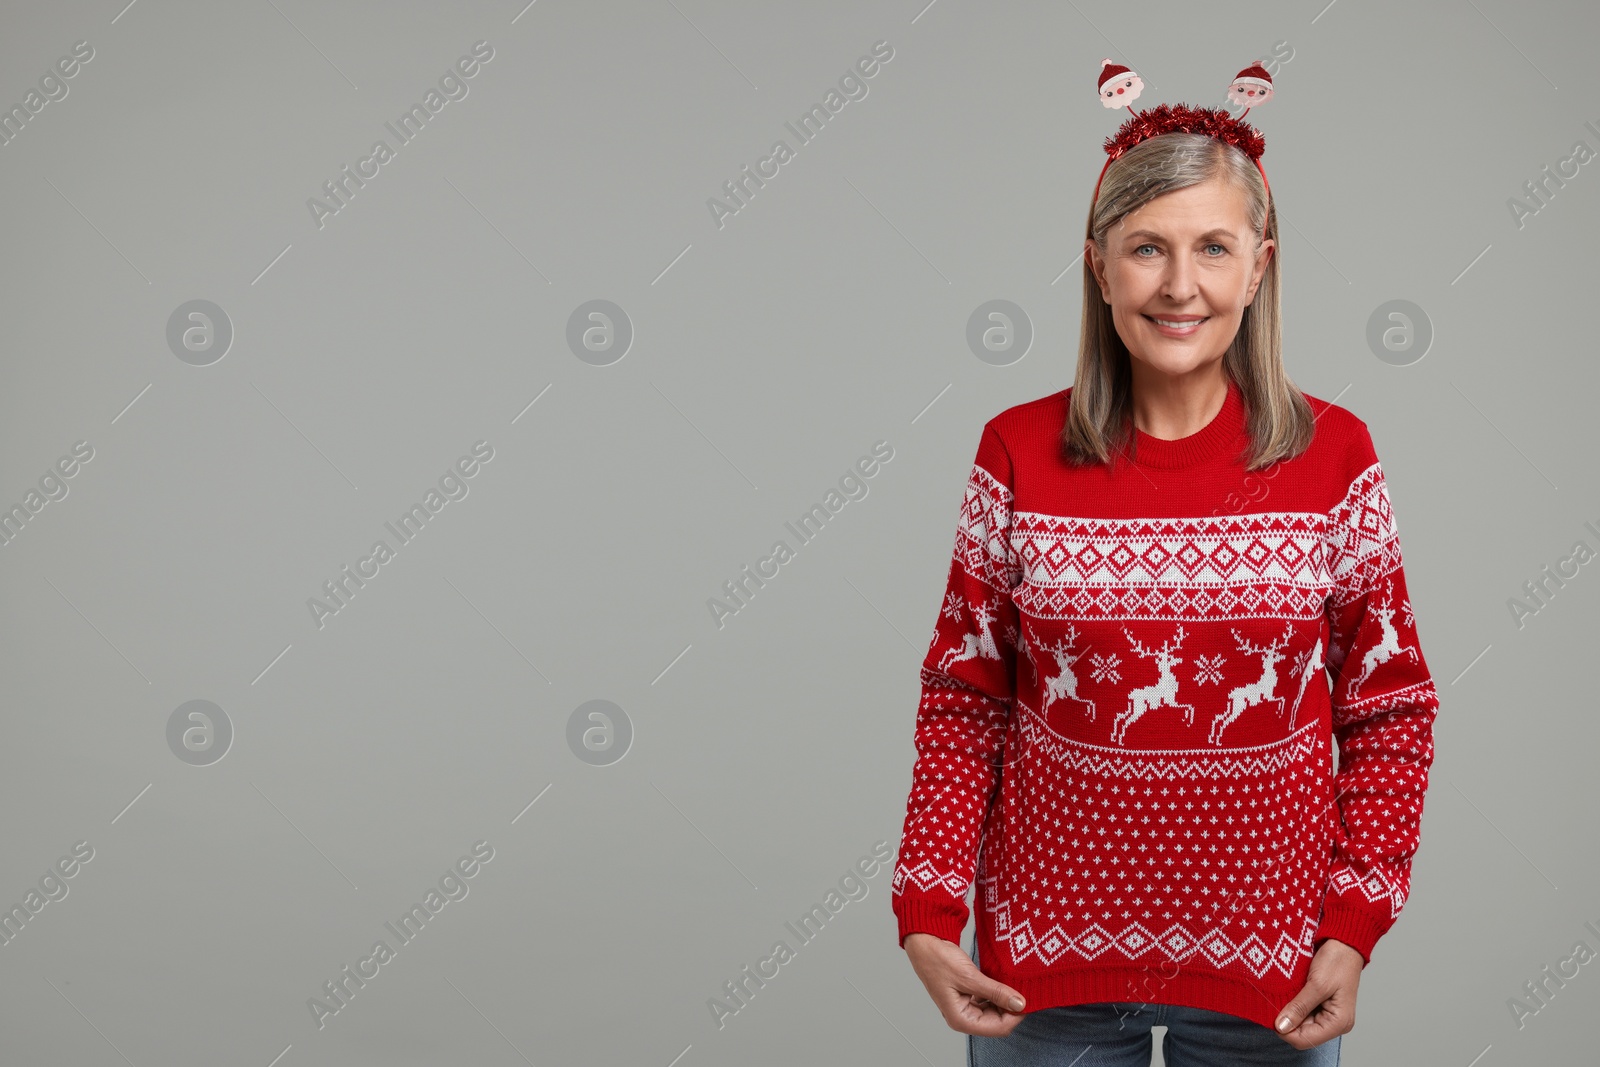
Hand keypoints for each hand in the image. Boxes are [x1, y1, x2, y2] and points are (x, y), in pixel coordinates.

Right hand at [903, 933, 1028, 1036]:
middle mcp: (963, 1017)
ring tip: (1013, 984)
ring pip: (995, 1011)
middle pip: (998, 1022)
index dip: (1015, 1015)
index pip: (998, 1028)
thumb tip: (1019, 1004)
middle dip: (1011, 1008)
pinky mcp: (968, 996)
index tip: (1028, 999)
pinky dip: (997, 994)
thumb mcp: (970, 977)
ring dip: (1005, 1000)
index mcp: (960, 1019)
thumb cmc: (938, 960)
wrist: (924, 943)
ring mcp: (965, 1007)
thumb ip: (996, 992)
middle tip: (1023, 989)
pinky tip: (1002, 983)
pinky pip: (988, 1001)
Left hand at [1274, 938, 1362, 1048]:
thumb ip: (1299, 1008)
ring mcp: (1328, 1014)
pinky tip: (1287, 995)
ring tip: (1281, 996)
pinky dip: (1293, 1006)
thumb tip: (1281, 1027)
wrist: (1344, 943)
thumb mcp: (1316, 985)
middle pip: (1302, 1034)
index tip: (1271, 1016)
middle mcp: (1334, 1023)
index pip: (1306, 1040)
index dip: (1286, 1031)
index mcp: (1339, 1023)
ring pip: (1300, 1023)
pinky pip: (1303, 1012)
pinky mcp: (1321, 1005)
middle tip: (1274, 1002)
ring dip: (1289, 1012)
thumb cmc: (1337, 961)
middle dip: (1287, 1021)